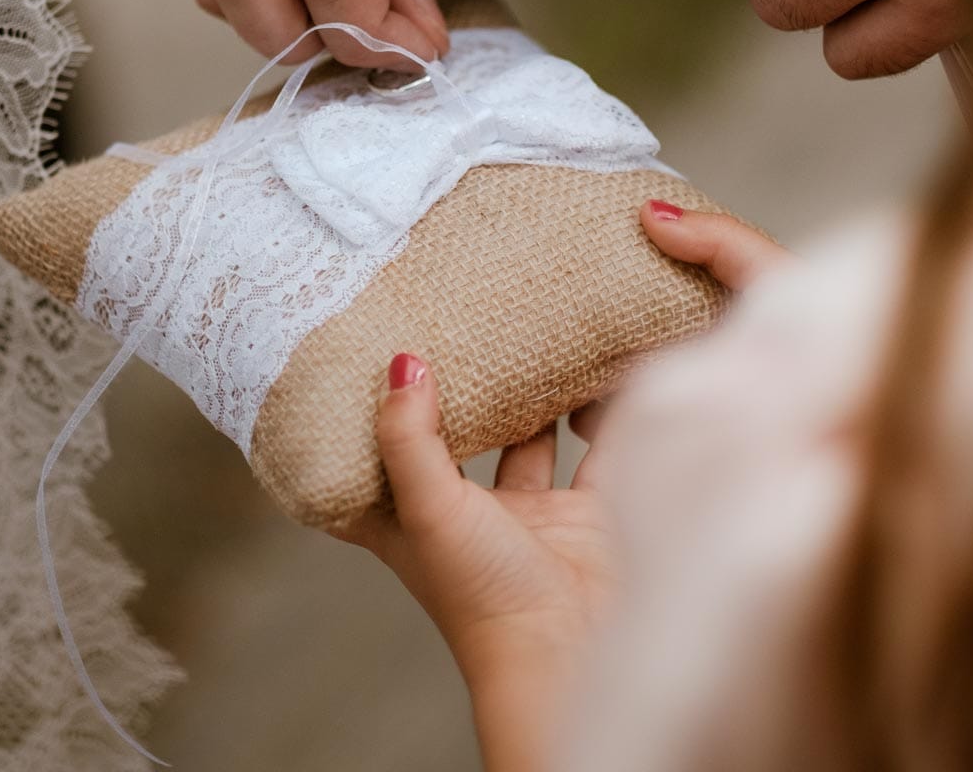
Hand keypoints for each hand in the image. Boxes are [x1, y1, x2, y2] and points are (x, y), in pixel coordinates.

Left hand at [336, 202, 785, 770]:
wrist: (576, 653)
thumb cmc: (485, 600)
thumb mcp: (429, 510)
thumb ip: (411, 438)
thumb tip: (401, 362)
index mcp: (414, 522)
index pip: (375, 463)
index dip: (370, 417)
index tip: (367, 354)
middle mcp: (469, 516)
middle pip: (457, 439)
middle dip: (463, 388)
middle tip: (465, 319)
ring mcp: (532, 516)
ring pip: (530, 438)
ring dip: (535, 394)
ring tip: (535, 328)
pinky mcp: (590, 512)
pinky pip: (599, 448)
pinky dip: (604, 412)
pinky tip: (605, 365)